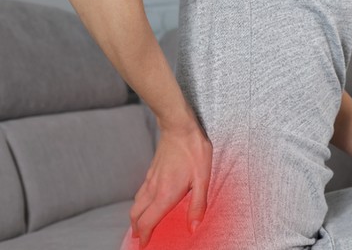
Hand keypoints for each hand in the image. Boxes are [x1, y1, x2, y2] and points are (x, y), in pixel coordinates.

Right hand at [129, 114, 212, 247]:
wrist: (179, 126)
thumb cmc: (193, 150)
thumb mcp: (202, 178)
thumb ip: (198, 205)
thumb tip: (194, 227)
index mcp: (165, 194)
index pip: (148, 221)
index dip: (144, 236)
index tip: (143, 246)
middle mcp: (154, 188)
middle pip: (136, 215)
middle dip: (137, 230)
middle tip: (140, 240)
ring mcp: (150, 178)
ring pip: (136, 203)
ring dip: (136, 217)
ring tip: (140, 226)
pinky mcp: (151, 170)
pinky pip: (140, 192)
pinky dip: (139, 204)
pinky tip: (146, 202)